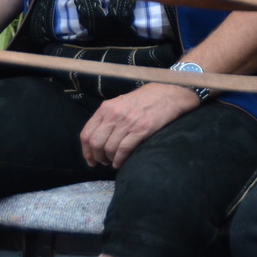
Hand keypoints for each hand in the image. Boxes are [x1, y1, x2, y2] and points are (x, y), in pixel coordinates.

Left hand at [78, 83, 197, 168]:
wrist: (169, 94)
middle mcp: (114, 114)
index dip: (86, 151)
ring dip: (109, 160)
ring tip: (114, 162)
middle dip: (97, 157)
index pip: (87, 134)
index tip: (91, 159)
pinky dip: (120, 160)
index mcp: (106, 108)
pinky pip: (124, 150)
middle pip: (96, 143)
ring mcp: (128, 122)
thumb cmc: (146, 99)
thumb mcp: (121, 102)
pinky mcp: (141, 129)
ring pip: (109, 148)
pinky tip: (121, 162)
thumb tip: (98, 138)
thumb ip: (108, 117)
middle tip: (103, 162)